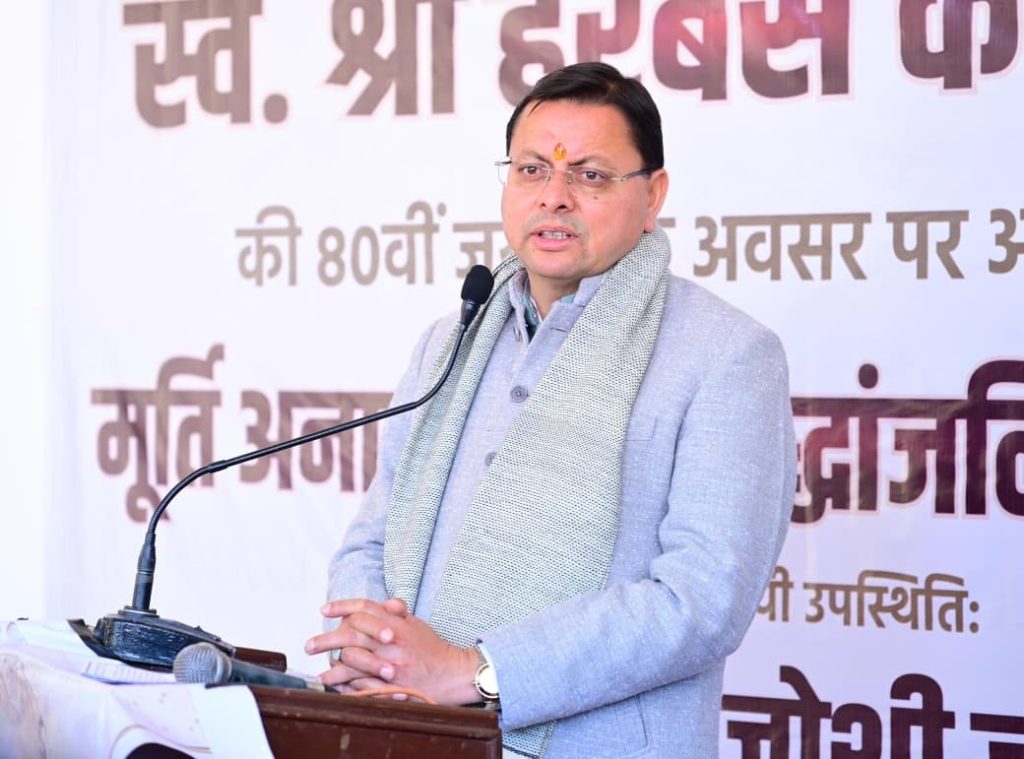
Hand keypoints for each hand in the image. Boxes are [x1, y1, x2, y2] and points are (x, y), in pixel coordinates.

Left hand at [307, 597, 479, 705]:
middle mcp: (391, 641)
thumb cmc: (432, 648)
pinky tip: (338, 687)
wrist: (452, 673)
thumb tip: (386, 602)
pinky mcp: (391, 685)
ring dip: (333, 667)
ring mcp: (390, 664)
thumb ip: (398, 613)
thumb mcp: (417, 624)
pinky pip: (362, 685)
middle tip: (309, 645)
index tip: (324, 609)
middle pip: (351, 635)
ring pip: (352, 662)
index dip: (342, 606)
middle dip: (326, 639)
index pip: (364, 608)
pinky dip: (347, 687)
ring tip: (321, 672)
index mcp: (396, 623)